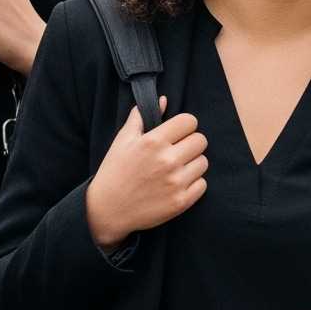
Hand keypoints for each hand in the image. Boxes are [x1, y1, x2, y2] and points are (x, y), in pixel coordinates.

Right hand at [83, 101, 206, 247]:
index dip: (185, 126)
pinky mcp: (181, 201)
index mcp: (153, 141)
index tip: (178, 134)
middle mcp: (167, 160)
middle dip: (190, 144)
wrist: (107, 209)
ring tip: (175, 169)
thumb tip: (163, 99)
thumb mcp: (123, 140)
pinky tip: (177, 185)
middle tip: (177, 152)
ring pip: (203, 162)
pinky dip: (193, 184)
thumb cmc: (114, 172)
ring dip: (192, 164)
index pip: (190, 121)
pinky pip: (202, 184)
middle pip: (201, 141)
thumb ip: (141, 117)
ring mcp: (175, 182)